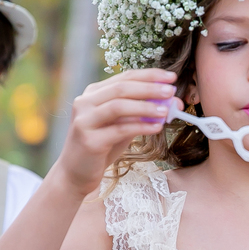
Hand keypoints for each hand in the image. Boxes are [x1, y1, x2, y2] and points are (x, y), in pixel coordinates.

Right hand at [50, 69, 179, 196]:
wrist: (76, 173)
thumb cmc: (102, 146)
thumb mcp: (123, 125)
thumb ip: (142, 112)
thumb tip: (172, 102)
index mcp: (93, 93)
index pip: (125, 78)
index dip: (149, 75)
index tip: (171, 77)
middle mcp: (85, 102)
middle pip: (122, 88)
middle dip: (149, 88)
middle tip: (171, 91)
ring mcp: (85, 120)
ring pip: (118, 106)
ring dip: (145, 107)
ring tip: (166, 111)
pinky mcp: (89, 140)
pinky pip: (119, 129)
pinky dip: (141, 127)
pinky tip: (156, 127)